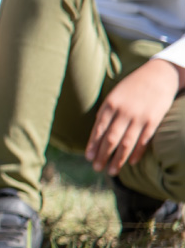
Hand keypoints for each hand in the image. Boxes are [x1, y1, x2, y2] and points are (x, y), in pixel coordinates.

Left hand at [86, 58, 182, 175]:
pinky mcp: (154, 120)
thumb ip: (106, 113)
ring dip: (118, 159)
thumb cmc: (132, 87)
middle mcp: (123, 112)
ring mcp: (139, 117)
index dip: (93, 145)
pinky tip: (131, 162)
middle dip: (102, 156)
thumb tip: (96, 134)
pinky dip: (137, 153)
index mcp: (110, 105)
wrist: (159, 75)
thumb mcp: (114, 95)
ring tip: (111, 171)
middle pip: (110, 139)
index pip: (98, 130)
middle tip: (96, 168)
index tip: (88, 158)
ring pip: (126, 143)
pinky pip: (143, 141)